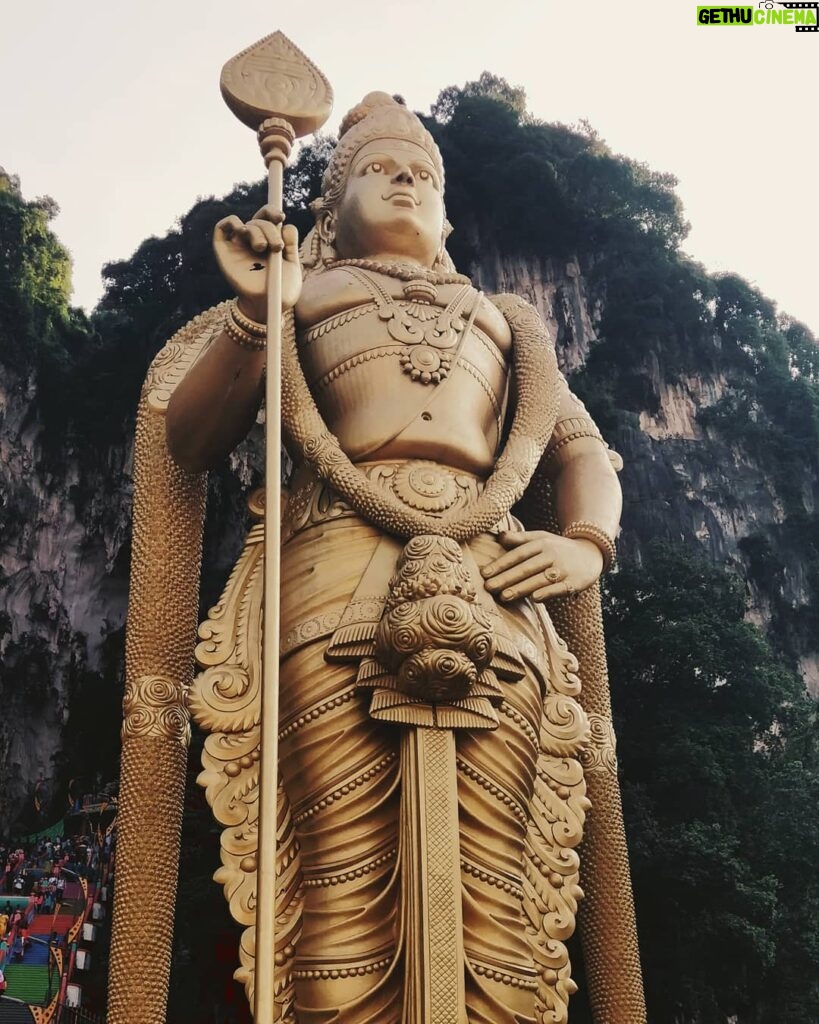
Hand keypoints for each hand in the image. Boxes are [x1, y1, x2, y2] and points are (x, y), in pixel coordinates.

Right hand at [213, 205, 301, 321]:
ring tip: (264, 248)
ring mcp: (238, 246)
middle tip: (277, 246)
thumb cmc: (281, 290)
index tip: (281, 217)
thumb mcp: (292, 266)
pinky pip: (221, 228)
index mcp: (269, 241)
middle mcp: (253, 241)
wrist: (268, 308)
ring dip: (256, 231)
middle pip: (258, 221)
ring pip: (245, 224)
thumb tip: (288, 225)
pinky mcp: (224, 252)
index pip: (267, 217)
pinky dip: (230, 222)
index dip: (272, 211)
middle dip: (269, 228)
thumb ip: (291, 246)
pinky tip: (241, 229)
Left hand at [481, 530, 602, 602]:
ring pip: (539, 579)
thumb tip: (499, 536)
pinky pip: (559, 588)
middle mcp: (552, 555)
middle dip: (506, 578)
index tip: (484, 573)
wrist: (592, 553)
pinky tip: (535, 598)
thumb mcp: (541, 538)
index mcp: (541, 543)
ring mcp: (563, 569)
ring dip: (521, 588)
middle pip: (526, 567)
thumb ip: (520, 539)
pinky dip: (548, 593)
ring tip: (504, 596)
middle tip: (488, 587)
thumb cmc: (559, 548)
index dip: (501, 564)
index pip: (518, 554)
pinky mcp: (574, 582)